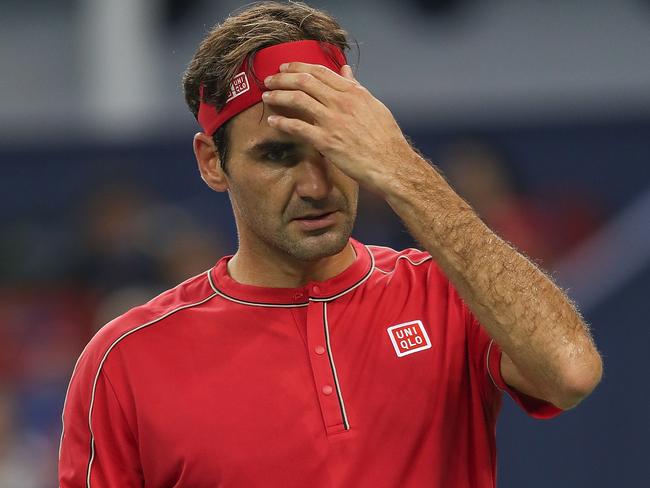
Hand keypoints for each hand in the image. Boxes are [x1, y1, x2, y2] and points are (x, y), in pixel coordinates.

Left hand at [263, 62, 416, 194]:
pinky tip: (273, 121)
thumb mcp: (374, 106)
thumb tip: (346, 71)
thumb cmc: (385, 138)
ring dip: (278, 95)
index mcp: (353, 92)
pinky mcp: (326, 141)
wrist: (391, 164)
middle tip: (269, 79)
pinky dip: (282, 122)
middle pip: (304, 82)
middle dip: (282, 78)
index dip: (299, 66)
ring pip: (298, 100)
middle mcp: (341, 102)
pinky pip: (298, 127)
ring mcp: (333, 121)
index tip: (285, 66)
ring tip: (267, 96)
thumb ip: (356, 88)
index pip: (320, 72)